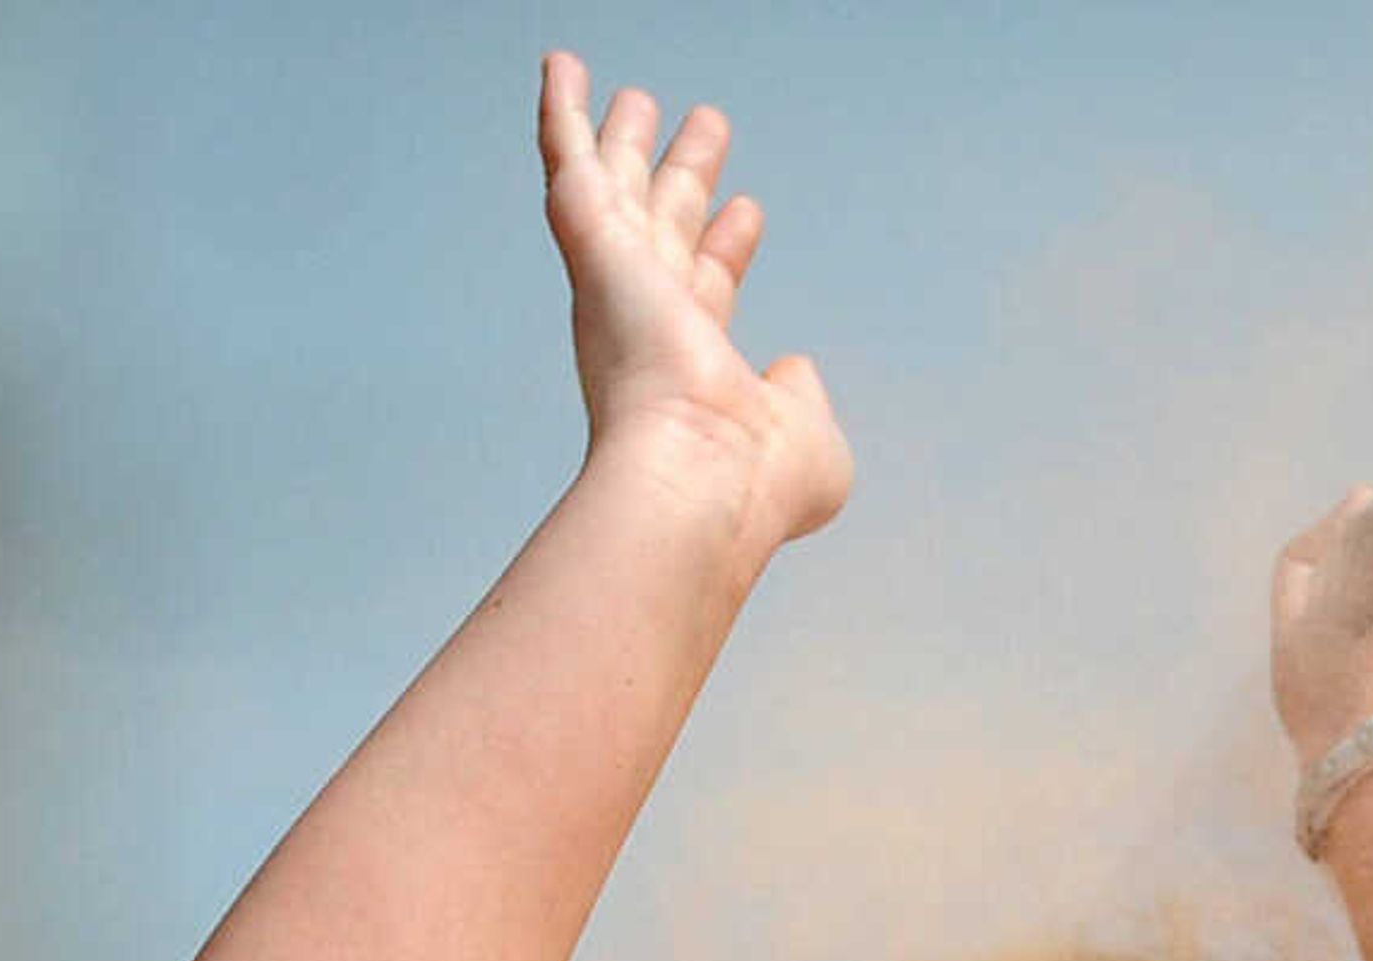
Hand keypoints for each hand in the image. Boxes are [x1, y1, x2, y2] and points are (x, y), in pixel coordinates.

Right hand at [539, 53, 851, 556]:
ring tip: (635, 95)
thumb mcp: (810, 438)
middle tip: (700, 130)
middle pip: (665, 228)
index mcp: (695, 362)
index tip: (747, 210)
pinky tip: (562, 67)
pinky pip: (571, 161)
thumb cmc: (753, 480)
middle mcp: (649, 320)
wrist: (701, 478)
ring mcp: (617, 282)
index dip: (727, 246)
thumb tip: (794, 371)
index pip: (709, 287)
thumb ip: (803, 400)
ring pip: (616, 189)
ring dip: (624, 140)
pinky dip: (563, 112)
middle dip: (681, 178)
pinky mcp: (594, 245)